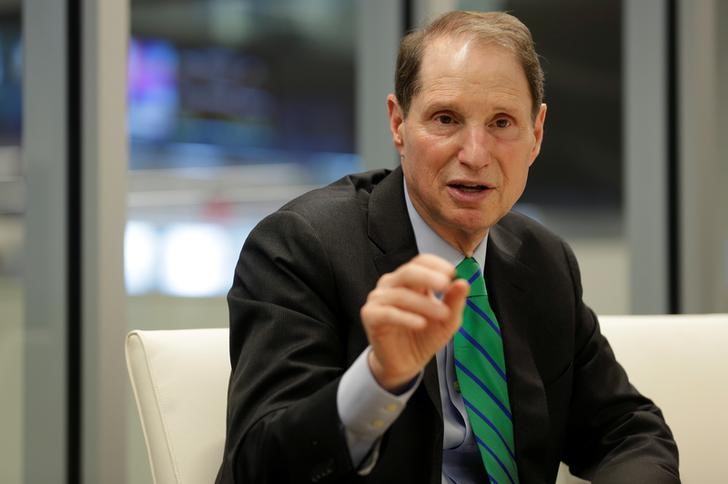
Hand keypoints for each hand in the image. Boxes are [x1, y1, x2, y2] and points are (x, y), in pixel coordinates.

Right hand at [360, 254, 468, 391]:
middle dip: (429, 277)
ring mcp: (379, 298)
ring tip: (443, 315)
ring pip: (400, 294)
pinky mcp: (370, 315)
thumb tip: (463, 282)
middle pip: (408, 272)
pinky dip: (406, 317)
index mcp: (410, 280)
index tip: (453, 274)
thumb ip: (454, 302)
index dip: (436, 265)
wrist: (405, 363)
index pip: (421, 261)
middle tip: (447, 284)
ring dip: (424, 304)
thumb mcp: (447, 320)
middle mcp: (392, 284)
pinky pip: (387, 312)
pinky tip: (421, 324)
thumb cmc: (424, 336)